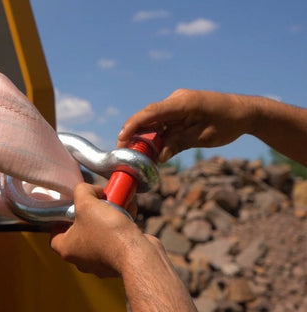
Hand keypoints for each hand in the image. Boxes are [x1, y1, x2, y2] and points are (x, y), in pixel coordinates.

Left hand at [50, 183, 138, 276]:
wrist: (137, 253)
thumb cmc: (107, 232)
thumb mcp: (87, 202)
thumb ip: (83, 191)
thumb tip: (91, 190)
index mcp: (67, 249)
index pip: (54, 235)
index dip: (60, 220)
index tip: (71, 208)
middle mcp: (81, 259)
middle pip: (79, 232)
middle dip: (89, 215)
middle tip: (96, 203)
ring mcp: (100, 262)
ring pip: (99, 234)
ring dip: (107, 218)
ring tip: (116, 204)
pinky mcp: (118, 261)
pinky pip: (115, 240)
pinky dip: (120, 227)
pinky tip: (128, 212)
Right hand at [117, 89, 253, 161]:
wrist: (245, 111)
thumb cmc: (228, 123)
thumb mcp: (204, 137)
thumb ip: (179, 144)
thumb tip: (158, 157)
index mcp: (183, 103)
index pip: (151, 113)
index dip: (133, 125)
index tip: (121, 139)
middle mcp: (176, 100)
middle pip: (148, 117)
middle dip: (134, 134)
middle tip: (124, 153)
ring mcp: (177, 104)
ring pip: (154, 121)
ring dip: (146, 137)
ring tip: (138, 155)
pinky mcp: (179, 110)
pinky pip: (162, 122)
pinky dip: (156, 135)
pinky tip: (153, 149)